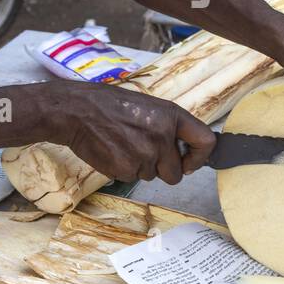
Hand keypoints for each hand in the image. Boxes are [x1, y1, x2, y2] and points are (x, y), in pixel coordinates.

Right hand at [42, 80, 216, 183]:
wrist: (78, 111)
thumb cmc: (111, 105)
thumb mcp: (148, 106)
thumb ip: (169, 127)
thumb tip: (185, 154)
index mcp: (171, 116)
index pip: (206, 142)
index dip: (199, 157)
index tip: (190, 162)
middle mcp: (162, 137)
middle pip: (176, 173)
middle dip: (162, 169)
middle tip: (143, 150)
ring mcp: (145, 155)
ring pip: (151, 176)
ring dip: (139, 166)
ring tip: (123, 144)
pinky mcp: (126, 169)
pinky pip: (132, 178)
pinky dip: (123, 169)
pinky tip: (113, 151)